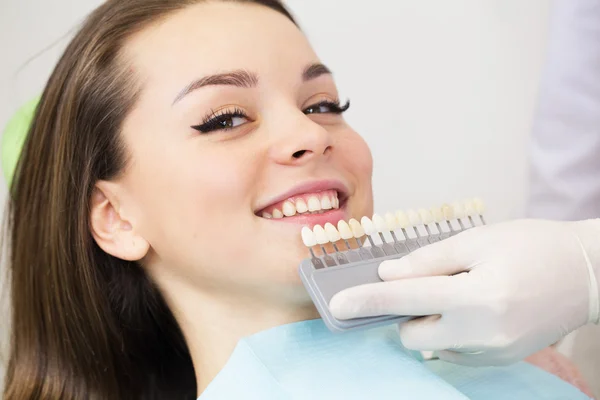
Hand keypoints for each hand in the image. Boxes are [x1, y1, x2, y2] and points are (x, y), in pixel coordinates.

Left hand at [329, 219, 599, 365]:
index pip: (406, 300)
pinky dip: (450, 329)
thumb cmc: (533, 246)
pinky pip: (453, 350)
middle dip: (405, 310)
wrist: (587, 274)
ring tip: (462, 290)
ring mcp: (493, 354)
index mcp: (479, 297)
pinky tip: (475, 307)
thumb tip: (388, 275)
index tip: (336, 304)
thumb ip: (428, 260)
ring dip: (429, 319)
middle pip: (411, 332)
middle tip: (428, 282)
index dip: (367, 301)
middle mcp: (484, 334)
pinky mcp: (499, 361)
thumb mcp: (479, 240)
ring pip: (431, 343)